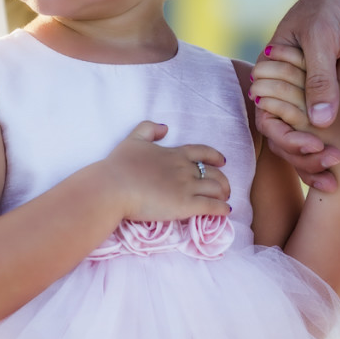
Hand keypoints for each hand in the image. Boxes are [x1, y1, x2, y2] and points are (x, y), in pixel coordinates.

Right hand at [102, 121, 231, 220]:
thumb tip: (165, 127)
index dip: (215, 156)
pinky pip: (211, 206)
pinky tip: (226, 211)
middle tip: (225, 188)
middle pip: (214, 173)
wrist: (113, 188)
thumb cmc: (119, 165)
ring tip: (225, 200)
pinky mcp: (186, 205)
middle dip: (223, 181)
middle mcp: (185, 169)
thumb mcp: (133, 139)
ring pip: (216, 189)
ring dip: (223, 194)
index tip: (222, 161)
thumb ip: (149, 128)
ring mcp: (187, 187)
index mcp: (175, 154)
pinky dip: (221, 209)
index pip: (202, 152)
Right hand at [255, 0, 339, 190]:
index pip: (270, 114)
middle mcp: (293, 84)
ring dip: (330, 159)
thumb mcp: (322, 37)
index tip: (312, 149)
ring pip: (318, 136)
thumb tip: (319, 122)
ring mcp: (319, 91)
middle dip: (309, 158)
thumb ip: (319, 78)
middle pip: (292, 133)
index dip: (287, 138)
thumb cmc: (336, 0)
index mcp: (276, 69)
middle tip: (331, 174)